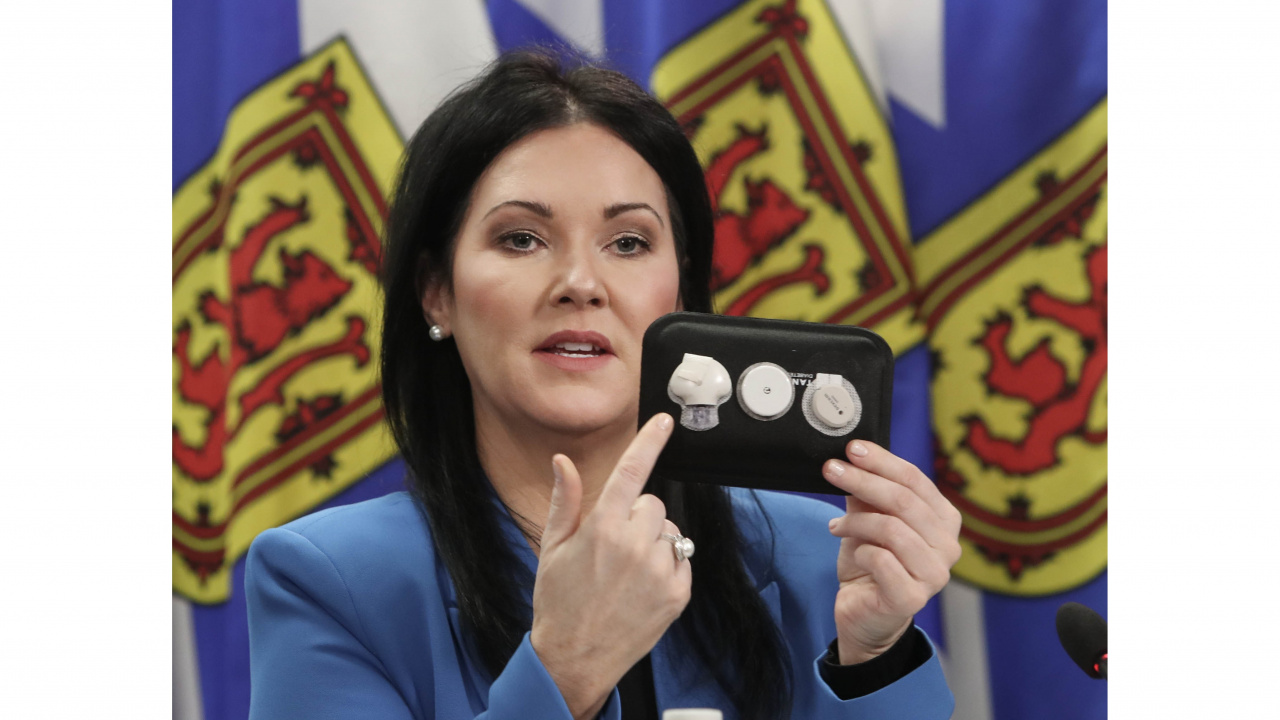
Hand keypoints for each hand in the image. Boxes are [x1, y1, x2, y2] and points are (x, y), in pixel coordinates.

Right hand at [530, 413, 690, 719]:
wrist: (574, 658)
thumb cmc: (559, 602)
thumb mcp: (553, 548)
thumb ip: (565, 500)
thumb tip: (563, 461)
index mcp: (601, 528)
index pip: (632, 472)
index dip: (649, 441)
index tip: (664, 422)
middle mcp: (634, 545)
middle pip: (652, 504)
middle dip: (636, 516)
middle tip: (613, 546)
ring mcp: (659, 570)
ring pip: (669, 531)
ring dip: (653, 542)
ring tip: (626, 571)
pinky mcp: (678, 592)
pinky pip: (681, 559)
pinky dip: (666, 566)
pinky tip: (641, 587)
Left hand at [822, 440, 961, 664]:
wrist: (864, 614)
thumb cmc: (871, 564)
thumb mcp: (867, 520)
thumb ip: (867, 493)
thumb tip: (852, 459)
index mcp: (944, 520)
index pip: (915, 480)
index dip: (882, 461)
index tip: (852, 448)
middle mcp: (949, 546)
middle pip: (903, 501)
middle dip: (862, 481)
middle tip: (831, 470)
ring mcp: (935, 575)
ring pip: (891, 528)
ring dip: (855, 522)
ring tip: (836, 526)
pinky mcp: (912, 598)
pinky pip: (880, 559)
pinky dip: (860, 551)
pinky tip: (853, 554)